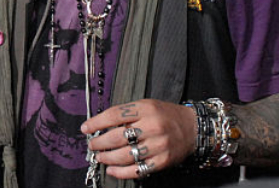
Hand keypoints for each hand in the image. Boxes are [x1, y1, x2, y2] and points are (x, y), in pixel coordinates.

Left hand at [81, 99, 195, 179]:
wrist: (193, 128)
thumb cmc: (165, 115)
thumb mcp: (147, 106)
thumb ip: (127, 114)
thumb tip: (101, 126)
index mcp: (146, 109)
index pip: (114, 115)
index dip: (96, 122)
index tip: (85, 128)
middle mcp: (152, 126)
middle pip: (117, 137)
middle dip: (99, 142)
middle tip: (92, 145)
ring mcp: (158, 145)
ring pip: (125, 155)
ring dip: (107, 158)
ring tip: (100, 157)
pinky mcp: (162, 161)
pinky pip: (137, 170)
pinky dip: (121, 172)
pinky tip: (112, 169)